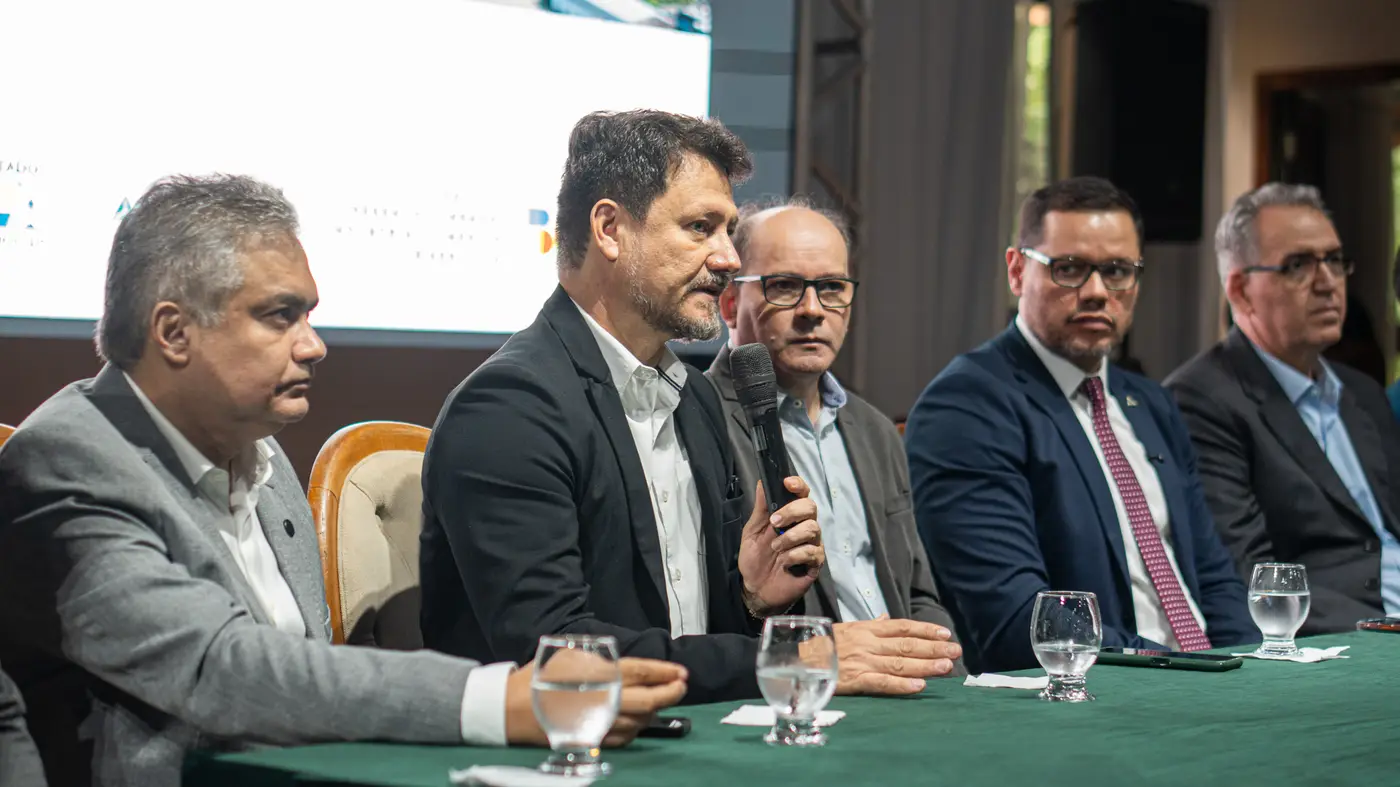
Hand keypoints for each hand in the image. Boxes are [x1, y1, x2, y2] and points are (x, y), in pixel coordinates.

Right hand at [504, 658, 688, 746]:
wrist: (513, 707)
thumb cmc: (541, 677)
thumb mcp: (572, 655)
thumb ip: (603, 659)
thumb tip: (626, 664)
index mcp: (600, 675)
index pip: (643, 672)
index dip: (666, 672)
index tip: (681, 672)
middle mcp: (605, 700)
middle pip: (650, 700)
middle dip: (671, 693)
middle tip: (681, 686)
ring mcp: (600, 723)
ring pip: (641, 721)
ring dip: (657, 711)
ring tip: (663, 700)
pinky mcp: (594, 740)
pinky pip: (626, 737)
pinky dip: (639, 728)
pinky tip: (641, 719)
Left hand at [737, 478, 823, 614]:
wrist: (756, 588)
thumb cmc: (755, 558)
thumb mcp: (752, 531)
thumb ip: (760, 509)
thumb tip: (762, 482)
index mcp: (790, 515)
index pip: (802, 493)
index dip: (798, 485)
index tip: (787, 484)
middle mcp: (804, 525)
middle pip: (811, 507)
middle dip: (791, 512)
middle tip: (774, 523)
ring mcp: (812, 543)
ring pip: (813, 528)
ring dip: (791, 537)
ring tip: (775, 547)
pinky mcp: (815, 562)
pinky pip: (812, 551)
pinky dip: (795, 555)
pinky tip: (785, 562)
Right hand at [831, 616, 961, 694]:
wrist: (794, 660)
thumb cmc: (821, 645)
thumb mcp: (845, 629)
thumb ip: (869, 626)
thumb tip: (886, 618)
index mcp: (866, 630)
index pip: (901, 627)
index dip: (924, 630)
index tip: (945, 633)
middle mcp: (867, 643)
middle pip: (906, 645)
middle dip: (933, 648)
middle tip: (955, 651)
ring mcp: (862, 662)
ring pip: (899, 663)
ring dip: (925, 665)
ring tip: (946, 666)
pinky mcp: (854, 680)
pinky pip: (881, 682)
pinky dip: (901, 685)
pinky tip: (919, 686)